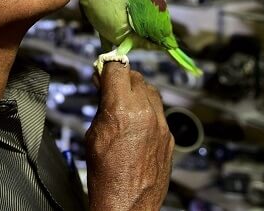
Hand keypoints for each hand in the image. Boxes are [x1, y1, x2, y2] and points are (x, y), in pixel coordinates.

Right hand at [85, 61, 173, 210]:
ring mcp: (161, 125)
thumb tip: (104, 86)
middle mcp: (146, 112)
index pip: (117, 67)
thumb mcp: (93, 134)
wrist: (127, 204)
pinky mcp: (169, 137)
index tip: (103, 67)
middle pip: (136, 77)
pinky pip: (160, 113)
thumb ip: (102, 105)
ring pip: (151, 91)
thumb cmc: (106, 175)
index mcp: (122, 108)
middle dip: (122, 78)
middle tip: (109, 87)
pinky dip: (148, 111)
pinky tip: (136, 123)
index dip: (108, 66)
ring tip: (123, 103)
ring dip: (137, 92)